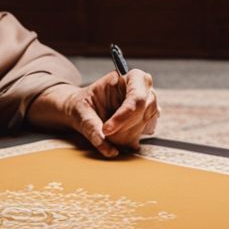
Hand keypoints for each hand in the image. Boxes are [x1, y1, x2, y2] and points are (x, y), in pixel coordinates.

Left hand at [27, 71, 159, 156]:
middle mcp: (141, 88)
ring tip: (108, 134)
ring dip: (126, 135)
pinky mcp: (148, 117)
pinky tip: (117, 136)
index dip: (125, 114)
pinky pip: (146, 132)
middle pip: (145, 110)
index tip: (106, 129)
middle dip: (123, 127)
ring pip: (146, 123)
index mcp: (126, 77)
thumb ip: (93, 127)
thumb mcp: (80, 112)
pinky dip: (131, 139)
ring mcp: (148, 103)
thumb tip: (109, 150)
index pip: (136, 96)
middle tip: (104, 134)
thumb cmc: (83, 105)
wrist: (85, 110)